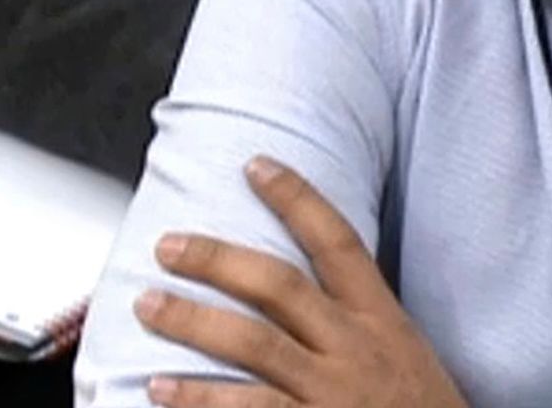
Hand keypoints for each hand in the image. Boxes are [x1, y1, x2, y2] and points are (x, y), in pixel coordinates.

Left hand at [135, 157, 465, 407]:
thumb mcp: (403, 351)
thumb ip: (357, 321)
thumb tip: (299, 287)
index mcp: (381, 320)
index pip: (338, 243)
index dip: (297, 199)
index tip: (256, 166)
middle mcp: (354, 349)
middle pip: (280, 287)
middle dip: (219, 260)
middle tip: (169, 245)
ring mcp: (330, 393)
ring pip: (253, 344)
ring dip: (193, 322)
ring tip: (148, 304)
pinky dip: (199, 399)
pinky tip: (159, 389)